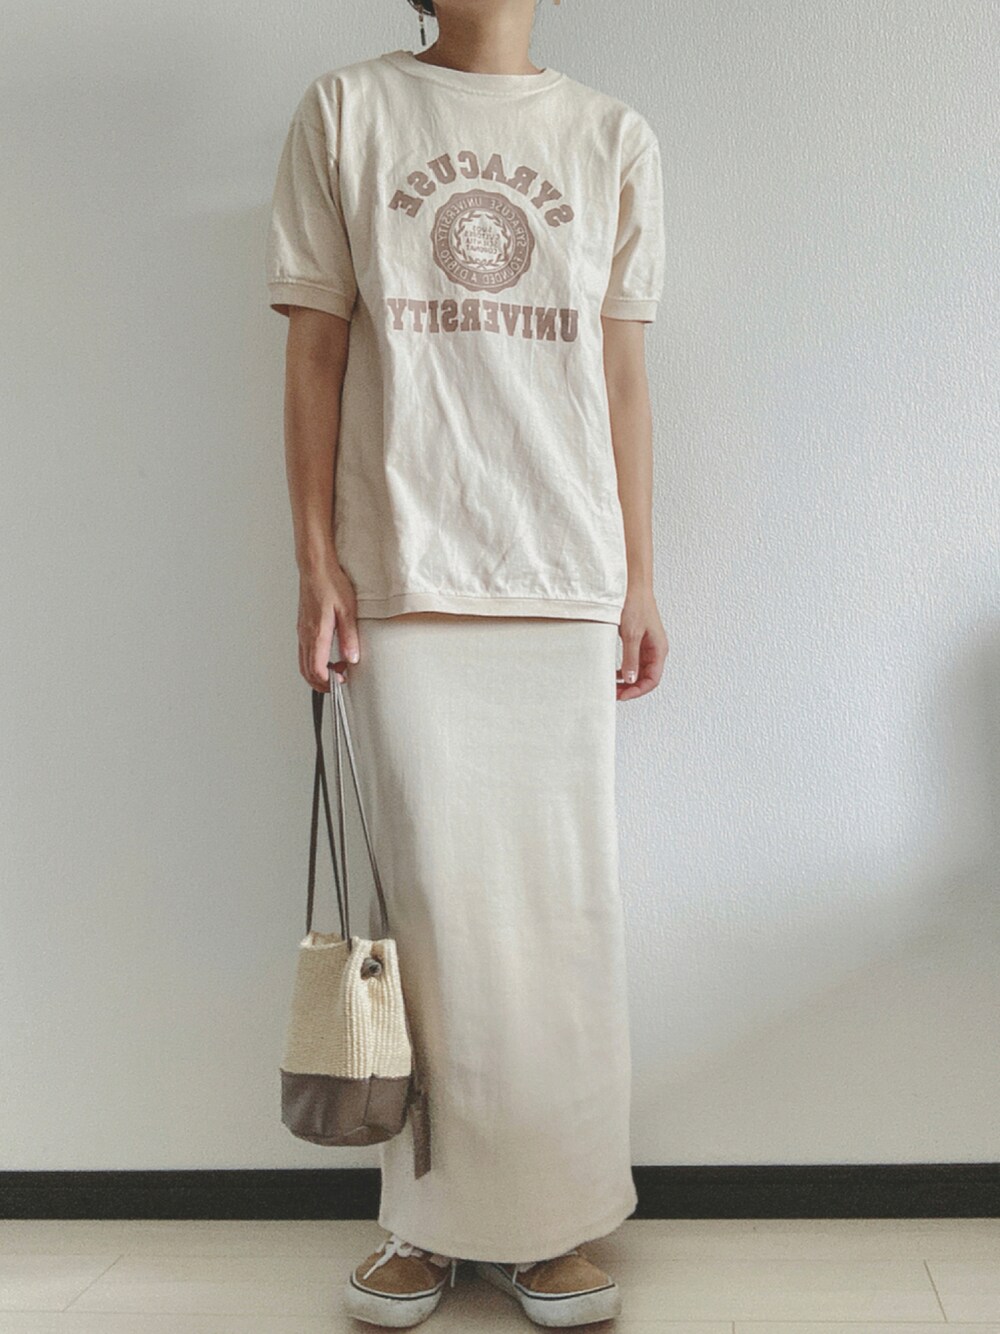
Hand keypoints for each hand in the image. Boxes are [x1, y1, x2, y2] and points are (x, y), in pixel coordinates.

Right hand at [297, 556, 359, 689]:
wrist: (315, 567)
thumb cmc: (330, 583)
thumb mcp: (347, 610)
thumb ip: (349, 637)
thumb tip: (352, 658)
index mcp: (316, 633)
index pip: (316, 670)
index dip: (329, 681)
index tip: (343, 680)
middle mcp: (305, 635)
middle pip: (306, 672)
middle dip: (322, 683)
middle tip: (340, 681)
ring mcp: (302, 632)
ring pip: (303, 663)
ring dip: (317, 673)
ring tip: (336, 670)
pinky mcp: (302, 627)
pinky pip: (304, 653)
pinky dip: (314, 662)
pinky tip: (328, 656)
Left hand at [617, 585, 667, 700]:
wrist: (633, 585)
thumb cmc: (636, 604)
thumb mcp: (631, 634)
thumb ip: (631, 658)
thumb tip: (631, 679)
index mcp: (659, 649)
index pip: (652, 680)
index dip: (638, 690)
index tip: (622, 695)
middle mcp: (655, 649)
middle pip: (646, 678)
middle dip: (631, 688)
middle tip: (614, 693)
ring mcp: (647, 645)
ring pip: (639, 671)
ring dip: (627, 681)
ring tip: (612, 686)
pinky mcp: (638, 640)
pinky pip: (634, 662)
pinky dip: (625, 670)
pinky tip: (614, 673)